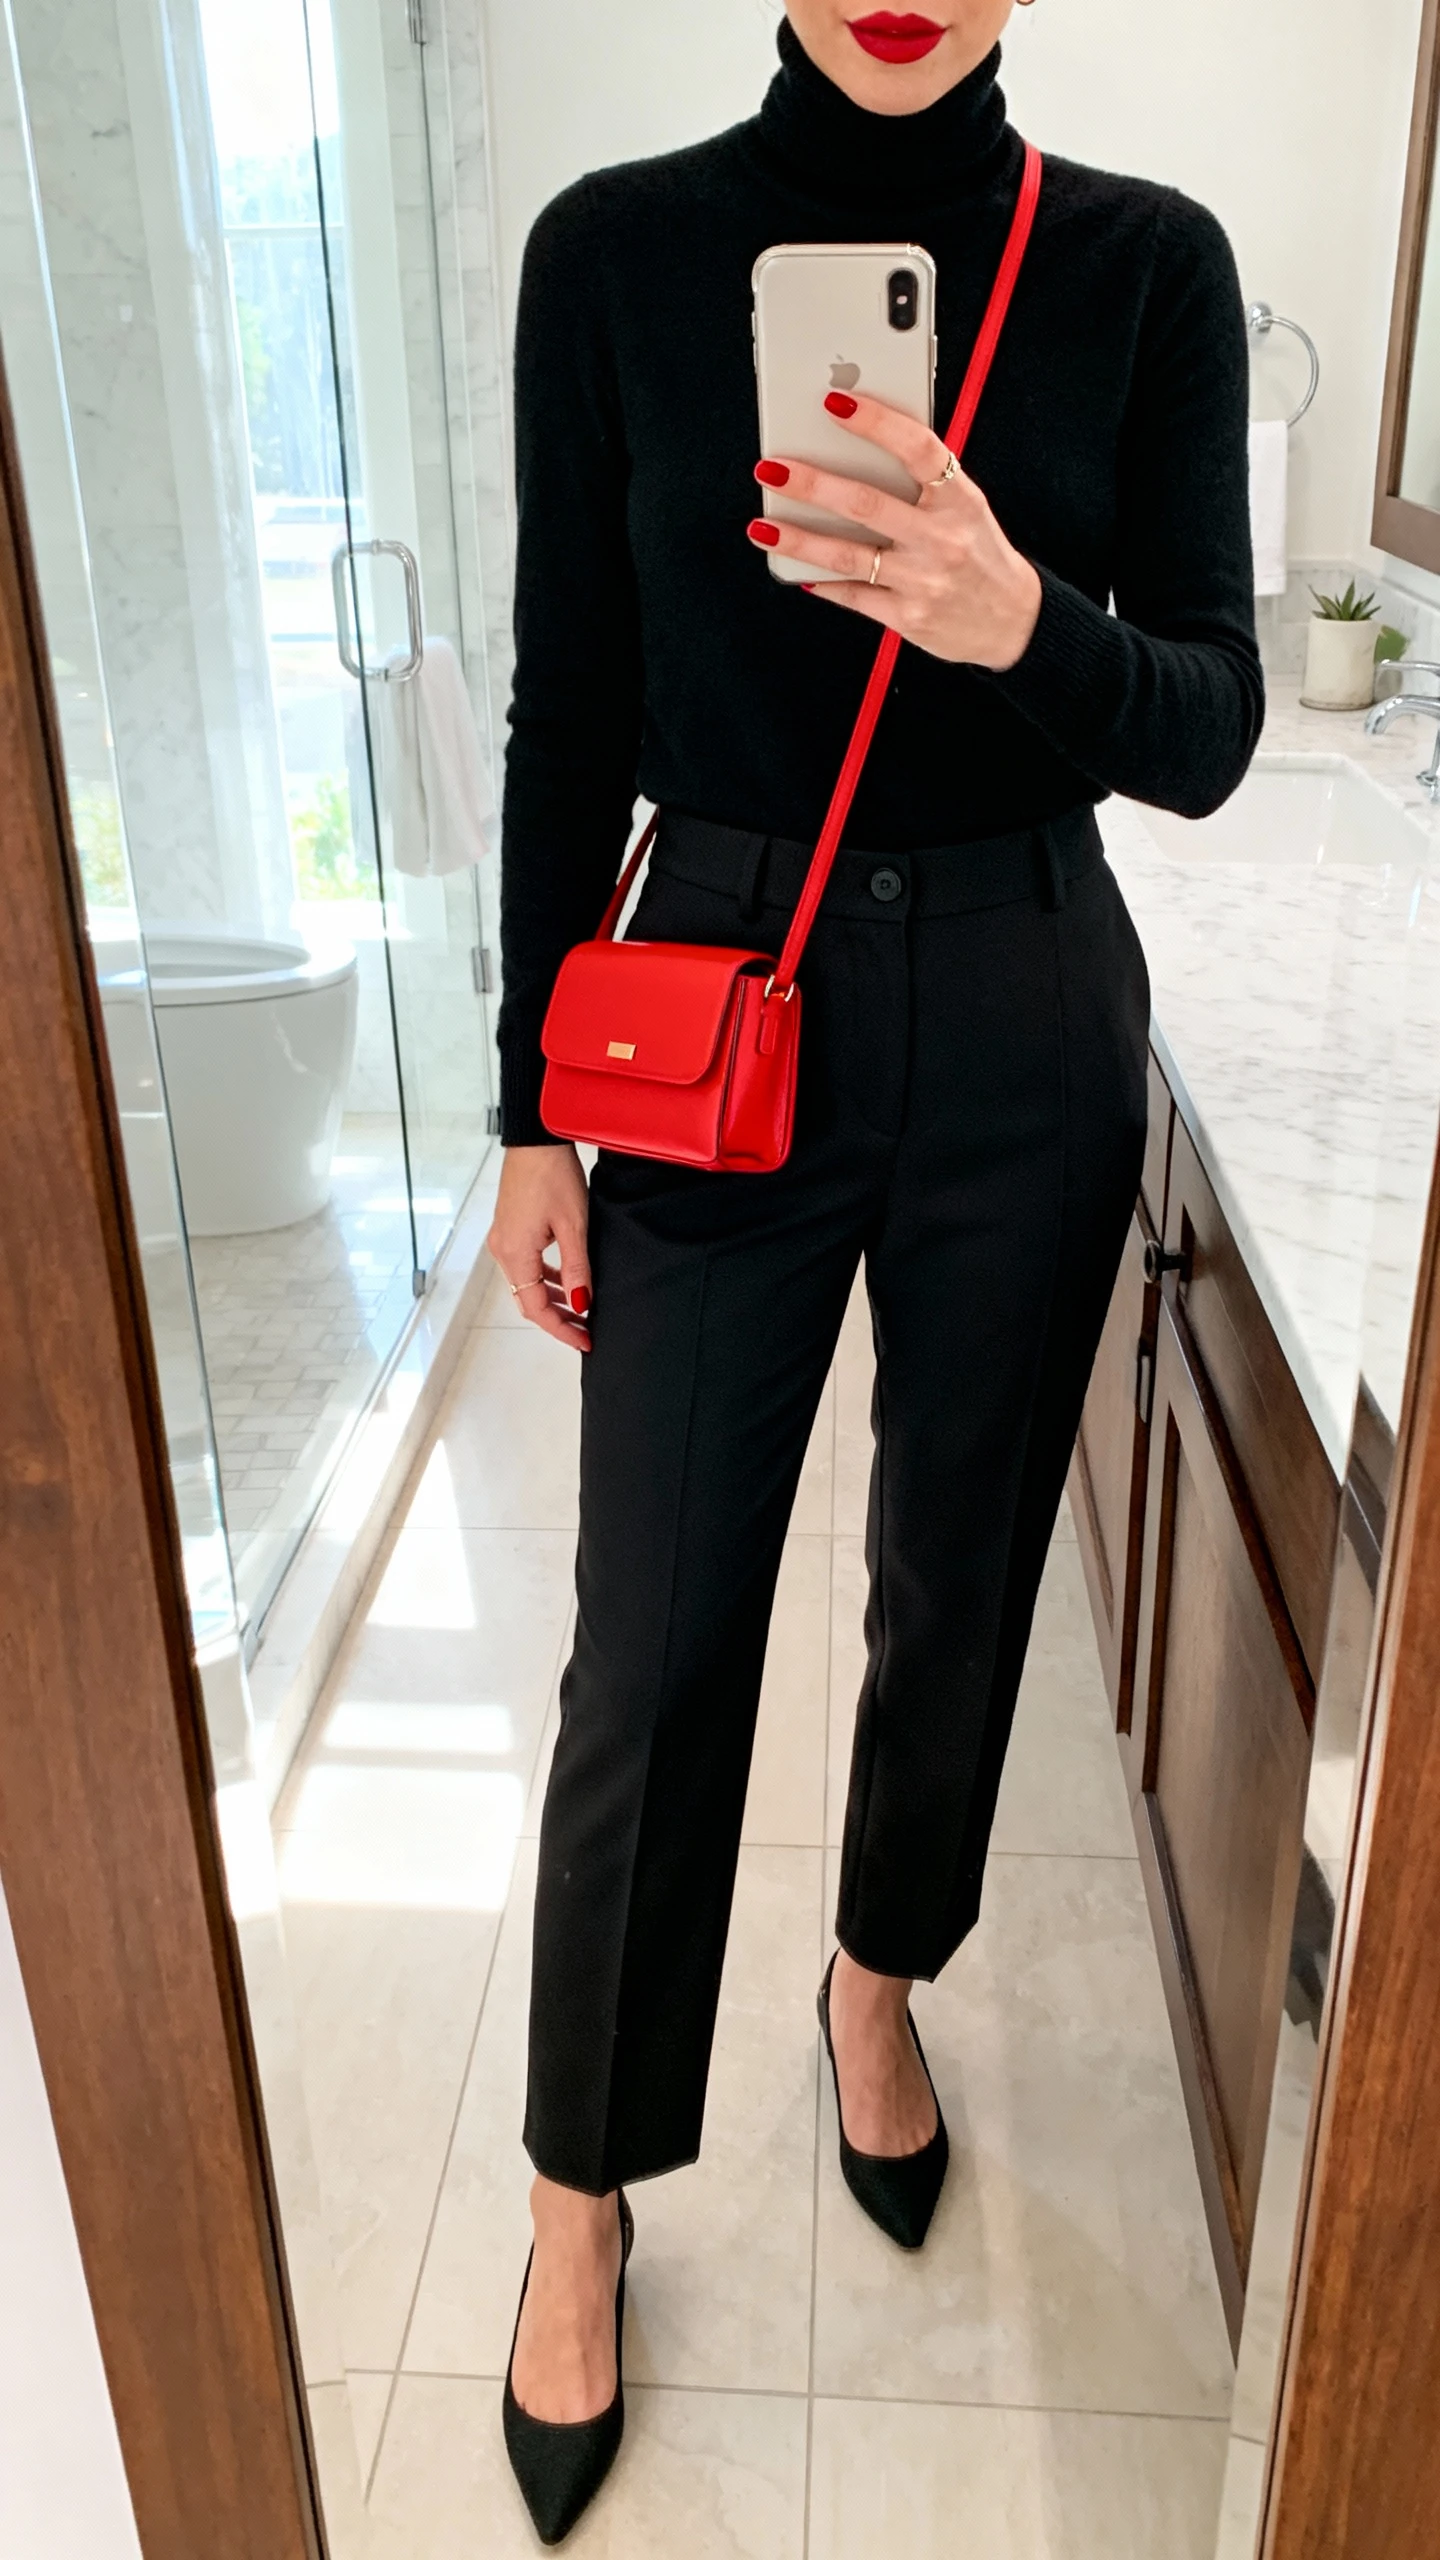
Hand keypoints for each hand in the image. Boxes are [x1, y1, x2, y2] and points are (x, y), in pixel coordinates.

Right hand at [487, 1143, 592, 1352]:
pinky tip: (565, 1278)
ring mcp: (503, 1239)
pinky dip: (544, 1277)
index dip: (561, 1329)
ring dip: (552, 1298)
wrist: (535, 1139)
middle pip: (527, 1300)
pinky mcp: (509, 1228)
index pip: (536, 1308)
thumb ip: (577, 1268)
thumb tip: (581, 1303)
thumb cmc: (552, 1175)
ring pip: (526, 1283)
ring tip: (580, 1307)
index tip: (585, 1340)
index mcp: (515, 1254)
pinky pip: (525, 1264)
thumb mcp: (573, 1226)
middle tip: (585, 1330)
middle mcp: (502, 1250)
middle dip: (557, 1318)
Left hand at [749, 390, 1041, 670]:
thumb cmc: (978, 552)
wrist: (1013, 621)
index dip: (876, 422)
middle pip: (867, 504)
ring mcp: (924, 581)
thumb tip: (853, 449)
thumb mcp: (965, 505)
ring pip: (849, 556)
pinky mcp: (908, 618)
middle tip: (772, 467)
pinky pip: (854, 596)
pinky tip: (794, 568)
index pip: (918, 448)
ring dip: (799, 540)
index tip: (835, 402)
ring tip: (762, 526)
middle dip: (812, 484)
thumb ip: (922, 480)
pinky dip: (821, 580)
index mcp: (959, 498)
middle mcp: (942, 538)